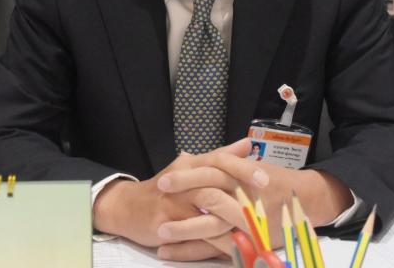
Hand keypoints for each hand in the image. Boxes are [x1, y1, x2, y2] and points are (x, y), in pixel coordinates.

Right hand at [92, 139, 264, 252]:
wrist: (128, 207)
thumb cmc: (166, 188)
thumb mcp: (192, 167)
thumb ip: (221, 156)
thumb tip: (247, 144)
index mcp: (191, 163)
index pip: (219, 161)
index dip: (243, 169)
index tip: (266, 180)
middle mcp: (182, 181)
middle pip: (214, 186)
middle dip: (241, 201)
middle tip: (263, 212)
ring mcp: (172, 203)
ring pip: (206, 213)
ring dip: (231, 225)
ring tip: (253, 234)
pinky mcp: (164, 225)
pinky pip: (194, 236)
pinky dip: (214, 243)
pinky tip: (231, 249)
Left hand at [155, 140, 351, 258]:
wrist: (306, 200)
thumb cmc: (275, 181)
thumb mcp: (249, 168)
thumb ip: (222, 163)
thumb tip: (188, 157)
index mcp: (241, 176)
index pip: (210, 172)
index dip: (186, 175)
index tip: (164, 178)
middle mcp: (243, 195)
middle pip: (208, 194)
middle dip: (183, 194)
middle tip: (158, 193)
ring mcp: (245, 220)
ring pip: (210, 225)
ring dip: (183, 229)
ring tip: (158, 231)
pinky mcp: (246, 240)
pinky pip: (216, 248)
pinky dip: (192, 251)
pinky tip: (171, 252)